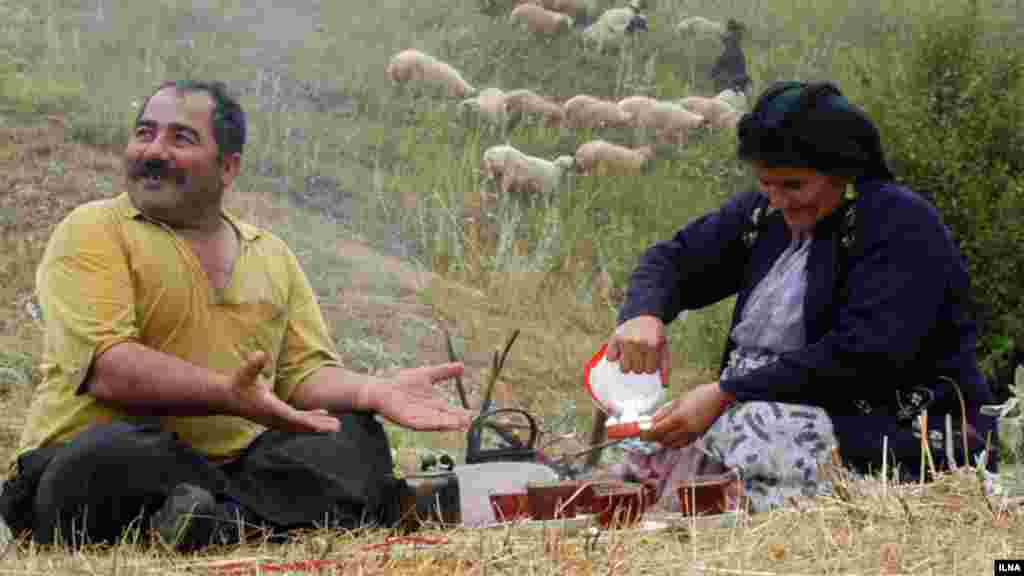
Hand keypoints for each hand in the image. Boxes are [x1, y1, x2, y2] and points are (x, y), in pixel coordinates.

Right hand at [225, 351, 341, 433]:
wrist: (228, 397)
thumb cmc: (238, 384)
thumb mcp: (244, 372)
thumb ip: (252, 365)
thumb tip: (259, 354)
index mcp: (270, 408)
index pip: (291, 417)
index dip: (306, 421)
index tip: (320, 426)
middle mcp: (274, 418)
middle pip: (300, 425)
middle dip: (318, 427)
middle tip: (337, 427)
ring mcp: (275, 421)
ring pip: (300, 425)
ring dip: (317, 425)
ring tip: (336, 425)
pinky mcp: (276, 419)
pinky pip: (296, 422)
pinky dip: (310, 420)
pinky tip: (323, 415)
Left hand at [369, 362, 474, 430]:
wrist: (382, 388)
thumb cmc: (403, 382)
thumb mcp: (428, 374)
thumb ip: (444, 371)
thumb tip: (462, 366)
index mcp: (435, 404)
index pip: (451, 411)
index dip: (461, 414)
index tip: (472, 415)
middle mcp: (429, 413)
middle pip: (446, 418)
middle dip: (456, 421)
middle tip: (469, 422)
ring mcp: (419, 417)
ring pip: (436, 422)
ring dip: (447, 424)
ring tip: (459, 425)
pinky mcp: (408, 420)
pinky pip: (421, 424)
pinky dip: (431, 424)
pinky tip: (439, 424)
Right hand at [606, 315, 669, 381]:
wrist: (644, 314)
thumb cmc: (655, 334)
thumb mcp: (664, 347)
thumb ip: (665, 366)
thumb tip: (664, 386)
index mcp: (653, 345)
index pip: (649, 370)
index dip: (650, 366)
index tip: (650, 358)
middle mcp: (638, 343)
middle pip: (636, 370)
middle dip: (639, 365)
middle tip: (641, 355)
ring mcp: (625, 340)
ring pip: (624, 368)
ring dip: (628, 364)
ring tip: (632, 355)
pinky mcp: (615, 338)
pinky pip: (611, 358)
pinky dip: (614, 358)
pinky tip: (620, 352)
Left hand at [642, 382, 734, 447]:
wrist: (719, 398)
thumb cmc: (699, 395)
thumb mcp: (679, 400)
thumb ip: (664, 412)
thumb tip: (651, 420)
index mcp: (680, 417)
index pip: (659, 429)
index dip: (649, 432)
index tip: (641, 431)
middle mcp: (687, 428)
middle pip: (664, 438)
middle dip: (653, 437)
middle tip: (646, 435)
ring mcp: (693, 433)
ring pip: (673, 444)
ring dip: (663, 441)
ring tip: (657, 436)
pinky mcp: (699, 436)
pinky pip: (683, 444)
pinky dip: (674, 443)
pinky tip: (670, 438)